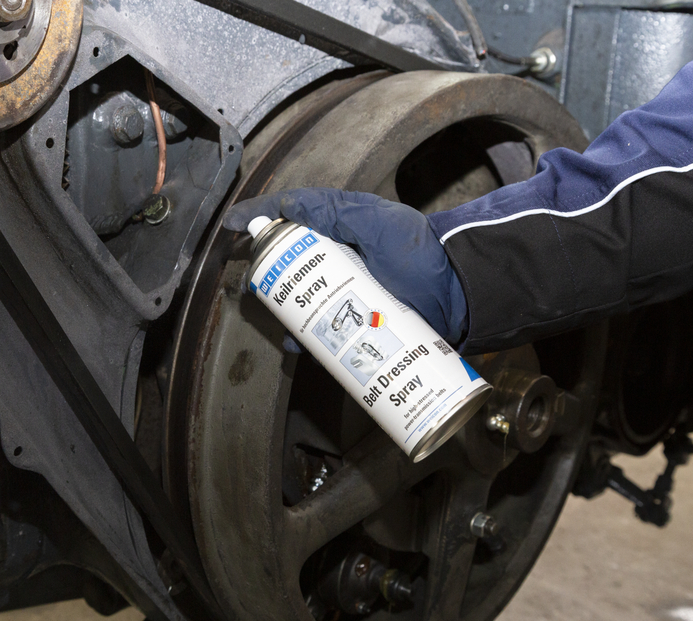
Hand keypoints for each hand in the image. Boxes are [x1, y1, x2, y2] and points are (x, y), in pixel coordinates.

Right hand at [224, 188, 467, 345]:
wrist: (460, 299)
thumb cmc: (422, 257)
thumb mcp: (380, 225)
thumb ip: (338, 212)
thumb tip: (290, 206)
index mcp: (345, 224)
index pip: (294, 213)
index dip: (260, 216)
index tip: (232, 225)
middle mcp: (342, 255)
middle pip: (290, 256)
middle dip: (265, 265)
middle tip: (251, 275)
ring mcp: (348, 288)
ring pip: (300, 294)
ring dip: (281, 303)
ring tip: (271, 311)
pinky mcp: (356, 318)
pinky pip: (321, 327)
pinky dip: (305, 335)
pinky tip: (296, 341)